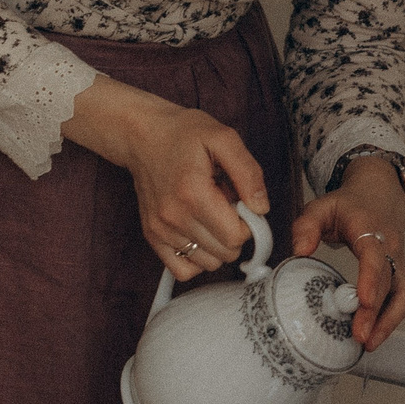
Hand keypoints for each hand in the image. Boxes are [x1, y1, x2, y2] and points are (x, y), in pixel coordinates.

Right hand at [62, 78, 269, 281]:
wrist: (142, 136)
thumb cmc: (183, 133)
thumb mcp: (224, 138)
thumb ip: (248, 173)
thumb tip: (261, 209)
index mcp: (193, 193)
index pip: (235, 236)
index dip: (249, 224)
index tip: (243, 204)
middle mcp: (173, 217)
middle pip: (225, 253)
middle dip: (235, 232)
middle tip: (226, 205)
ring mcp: (160, 230)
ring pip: (208, 264)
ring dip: (218, 245)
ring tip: (210, 215)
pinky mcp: (152, 236)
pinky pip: (183, 269)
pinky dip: (198, 258)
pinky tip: (200, 234)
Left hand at [291, 159, 404, 348]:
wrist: (379, 197)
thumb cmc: (348, 205)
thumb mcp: (320, 207)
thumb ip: (306, 227)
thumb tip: (299, 252)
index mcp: (369, 228)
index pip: (374, 255)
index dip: (370, 278)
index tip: (364, 301)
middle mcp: (389, 247)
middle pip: (388, 282)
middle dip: (376, 312)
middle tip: (359, 336)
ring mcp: (398, 262)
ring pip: (403, 294)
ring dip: (389, 321)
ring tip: (369, 343)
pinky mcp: (399, 274)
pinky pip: (401, 299)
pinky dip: (390, 320)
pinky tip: (373, 335)